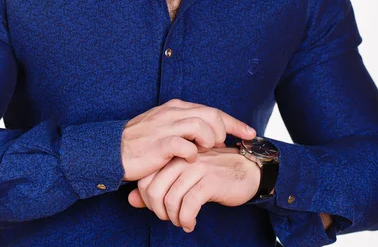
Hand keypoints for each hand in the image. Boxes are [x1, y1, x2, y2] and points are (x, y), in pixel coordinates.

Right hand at [121, 98, 255, 181]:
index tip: (250, 133)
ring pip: (201, 126)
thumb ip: (186, 127)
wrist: (112, 150)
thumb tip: (210, 133)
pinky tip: (189, 159)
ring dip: (208, 141)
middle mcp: (173, 113)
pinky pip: (185, 146)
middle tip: (220, 146)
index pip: (212, 110)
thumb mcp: (165, 128)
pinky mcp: (159, 144)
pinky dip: (192, 153)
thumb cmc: (141, 143)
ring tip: (203, 152)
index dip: (234, 122)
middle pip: (211, 115)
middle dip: (223, 132)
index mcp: (176, 107)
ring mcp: (166, 127)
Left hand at [127, 146, 260, 232]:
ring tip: (181, 221)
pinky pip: (188, 205)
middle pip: (154, 190)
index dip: (147, 200)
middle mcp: (182, 158)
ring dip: (173, 218)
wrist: (248, 170)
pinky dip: (186, 220)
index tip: (160, 209)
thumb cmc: (213, 174)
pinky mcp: (210, 180)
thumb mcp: (183, 178)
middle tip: (169, 218)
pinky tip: (191, 223)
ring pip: (170, 199)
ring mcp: (196, 168)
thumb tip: (130, 200)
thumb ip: (157, 187)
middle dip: (158, 211)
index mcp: (174, 154)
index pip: (145, 179)